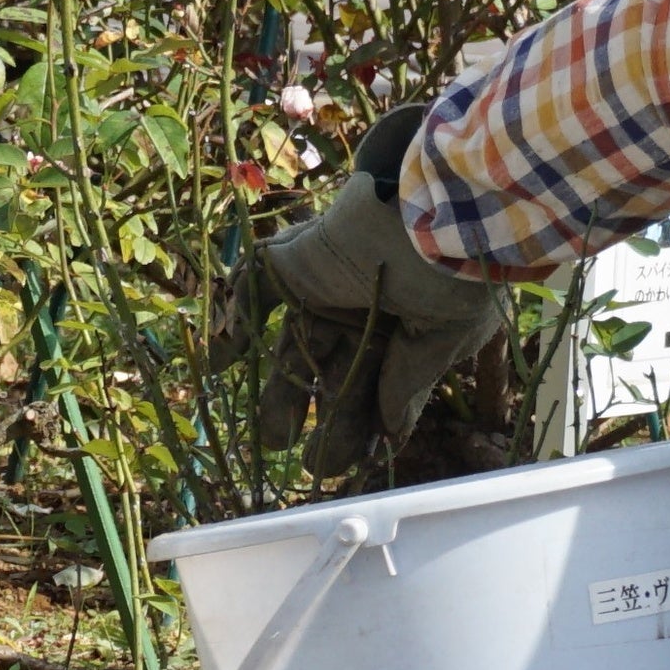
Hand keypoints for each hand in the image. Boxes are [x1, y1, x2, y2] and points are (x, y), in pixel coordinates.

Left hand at [209, 107, 508, 475]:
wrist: (431, 203)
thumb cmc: (453, 272)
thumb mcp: (442, 339)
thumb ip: (408, 384)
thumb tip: (393, 434)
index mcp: (409, 326)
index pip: (381, 383)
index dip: (368, 424)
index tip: (358, 465)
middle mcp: (365, 310)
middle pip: (337, 374)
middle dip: (326, 421)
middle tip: (311, 466)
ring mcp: (325, 287)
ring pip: (295, 348)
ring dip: (280, 393)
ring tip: (270, 441)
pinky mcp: (292, 264)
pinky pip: (252, 296)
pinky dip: (233, 328)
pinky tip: (217, 368)